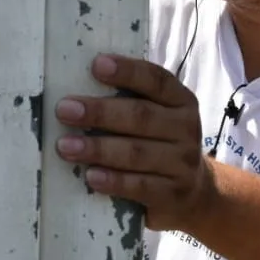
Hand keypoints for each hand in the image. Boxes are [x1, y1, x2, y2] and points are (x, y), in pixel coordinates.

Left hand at [53, 54, 212, 231]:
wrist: (194, 194)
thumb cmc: (159, 143)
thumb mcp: (156, 117)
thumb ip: (129, 100)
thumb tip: (75, 81)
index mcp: (180, 101)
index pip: (156, 80)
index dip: (127, 71)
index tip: (96, 65)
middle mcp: (185, 129)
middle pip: (141, 116)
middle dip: (100, 112)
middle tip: (64, 110)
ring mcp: (182, 163)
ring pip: (137, 153)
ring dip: (98, 149)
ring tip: (65, 146)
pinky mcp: (173, 194)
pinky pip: (140, 186)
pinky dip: (114, 181)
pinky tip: (91, 176)